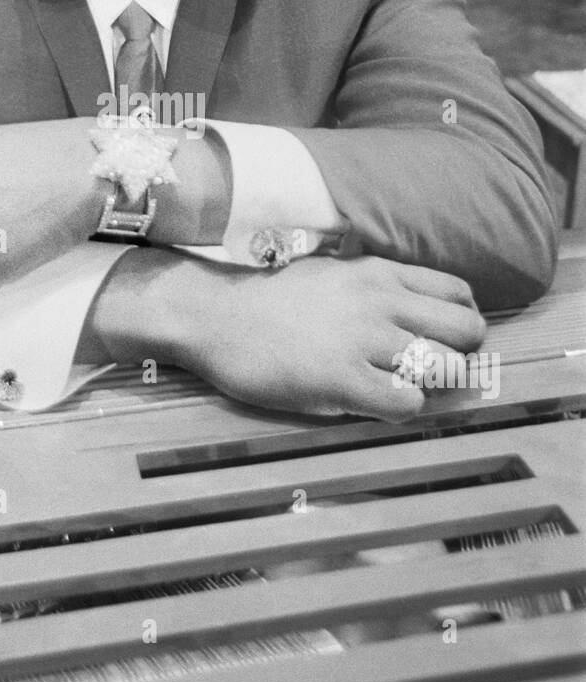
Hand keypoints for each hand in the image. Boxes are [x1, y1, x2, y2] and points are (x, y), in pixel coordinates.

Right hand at [175, 254, 485, 421]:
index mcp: (380, 273)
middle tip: (430, 371)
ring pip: (446, 368)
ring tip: (400, 387)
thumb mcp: (333, 273)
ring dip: (432, 385)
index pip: (459, 294)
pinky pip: (408, 403)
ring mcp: (363, 340)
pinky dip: (402, 409)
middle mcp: (381, 302)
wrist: (215, 314)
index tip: (440, 339)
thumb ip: (377, 286)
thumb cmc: (269, 299)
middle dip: (460, 356)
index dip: (459, 322)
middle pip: (467, 331)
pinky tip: (375, 403)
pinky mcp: (342, 380)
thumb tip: (415, 309)